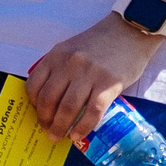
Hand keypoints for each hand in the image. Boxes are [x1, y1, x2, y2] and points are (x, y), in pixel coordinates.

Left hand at [28, 14, 159, 145]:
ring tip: (59, 136)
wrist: (132, 30)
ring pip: (68, 108)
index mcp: (56, 56)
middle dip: (45, 120)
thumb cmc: (100, 43)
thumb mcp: (71, 49)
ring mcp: (89, 74)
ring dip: (60, 127)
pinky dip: (83, 127)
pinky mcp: (109, 84)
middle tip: (48, 130)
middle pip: (48, 100)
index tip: (38, 114)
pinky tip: (78, 135)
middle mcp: (69, 65)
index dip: (33, 104)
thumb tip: (50, 101)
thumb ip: (58, 69)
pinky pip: (92, 112)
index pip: (33, 85)